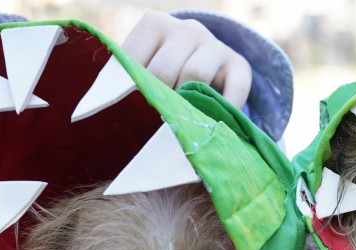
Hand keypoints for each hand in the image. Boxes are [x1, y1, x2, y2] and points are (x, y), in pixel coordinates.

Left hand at [122, 11, 251, 107]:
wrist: (205, 62)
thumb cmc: (164, 71)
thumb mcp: (143, 66)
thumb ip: (128, 79)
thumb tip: (116, 110)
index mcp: (154, 24)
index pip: (134, 60)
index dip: (132, 90)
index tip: (133, 108)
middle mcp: (186, 29)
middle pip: (164, 71)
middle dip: (160, 99)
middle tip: (158, 117)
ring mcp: (215, 44)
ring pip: (196, 76)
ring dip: (187, 103)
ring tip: (183, 118)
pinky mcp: (239, 64)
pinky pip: (235, 88)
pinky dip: (225, 107)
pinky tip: (215, 119)